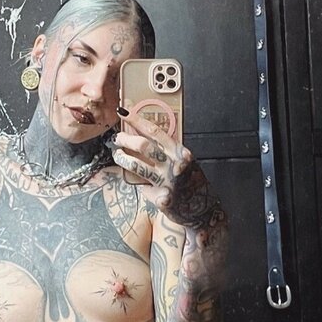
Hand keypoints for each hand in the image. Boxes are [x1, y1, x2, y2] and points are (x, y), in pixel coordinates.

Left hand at [110, 113, 220, 228]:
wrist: (203, 209)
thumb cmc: (191, 183)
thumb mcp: (182, 161)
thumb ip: (165, 151)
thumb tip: (141, 136)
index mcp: (179, 151)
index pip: (155, 131)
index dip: (136, 120)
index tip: (124, 113)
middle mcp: (174, 164)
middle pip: (143, 145)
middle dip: (126, 140)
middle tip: (117, 139)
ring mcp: (168, 182)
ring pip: (136, 165)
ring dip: (122, 159)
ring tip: (118, 155)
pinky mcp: (163, 198)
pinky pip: (141, 187)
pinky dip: (135, 183)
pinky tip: (130, 179)